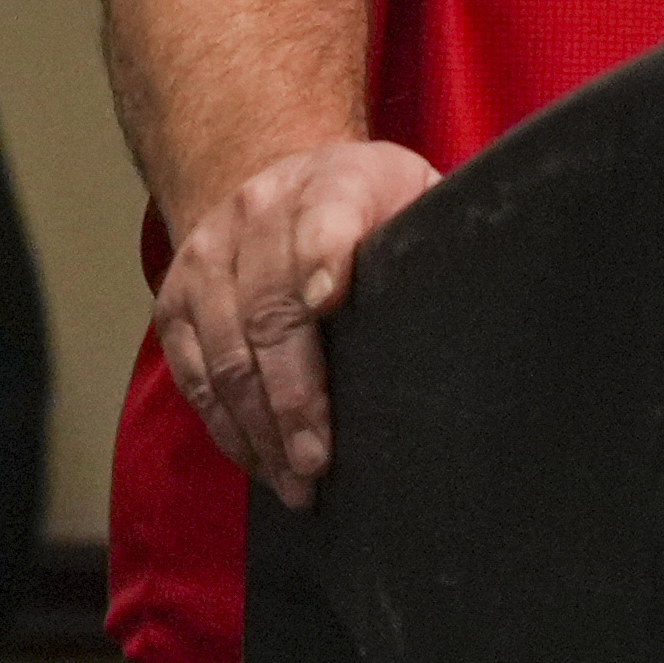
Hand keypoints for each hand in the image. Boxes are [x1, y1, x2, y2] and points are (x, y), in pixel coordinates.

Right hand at [154, 138, 436, 505]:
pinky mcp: (176, 296)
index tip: (330, 303)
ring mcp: (209, 253)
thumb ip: (437, 237)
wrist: (280, 181)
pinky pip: (193, 373)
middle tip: (319, 459)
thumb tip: (488, 295)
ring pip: (225, 351)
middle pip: (268, 306)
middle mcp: (261, 209)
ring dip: (258, 427)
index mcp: (337, 180)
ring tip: (295, 482)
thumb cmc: (370, 209)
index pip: (326, 216)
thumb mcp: (414, 199)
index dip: (325, 256)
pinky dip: (226, 426)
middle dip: (293, 393)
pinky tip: (261, 463)